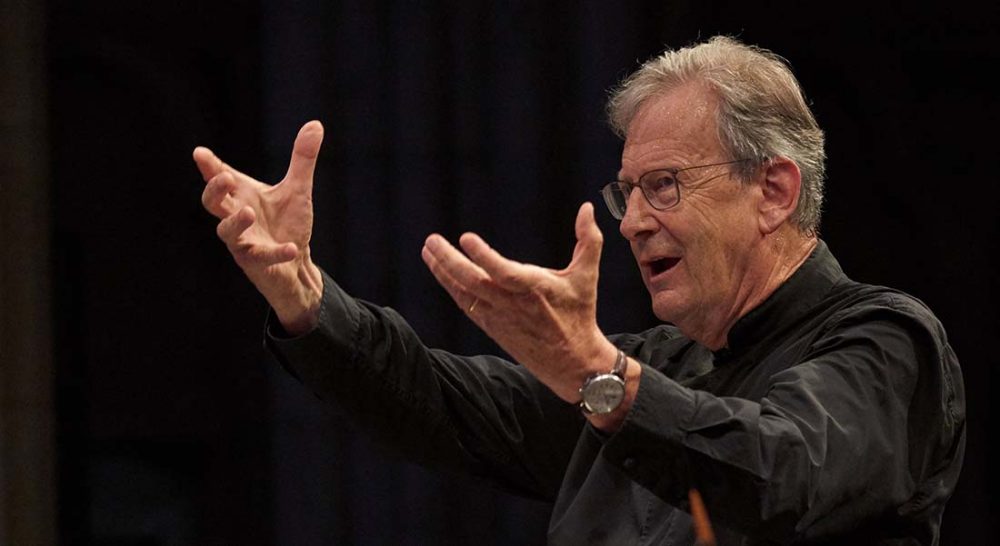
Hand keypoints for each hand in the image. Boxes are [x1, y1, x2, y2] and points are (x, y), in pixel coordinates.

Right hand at [194, 121, 324, 334]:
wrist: (296, 263)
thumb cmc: (287, 224)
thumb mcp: (297, 189)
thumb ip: (302, 159)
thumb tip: (315, 124)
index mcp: (242, 196)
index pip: (220, 177)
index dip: (209, 166)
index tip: (200, 153)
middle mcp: (236, 216)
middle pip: (212, 203)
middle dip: (214, 190)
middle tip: (225, 178)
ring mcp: (242, 241)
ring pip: (226, 232)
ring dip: (235, 221)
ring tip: (248, 212)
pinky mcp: (256, 262)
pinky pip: (261, 257)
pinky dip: (276, 252)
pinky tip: (291, 248)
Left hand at [420, 202, 620, 402]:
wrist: (571, 361)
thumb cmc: (579, 314)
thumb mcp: (587, 276)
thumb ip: (588, 240)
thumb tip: (587, 207)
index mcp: (535, 289)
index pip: (503, 272)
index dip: (483, 256)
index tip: (465, 238)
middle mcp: (511, 303)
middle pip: (473, 282)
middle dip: (449, 260)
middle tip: (431, 240)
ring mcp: (498, 316)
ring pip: (463, 293)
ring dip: (442, 271)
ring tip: (428, 250)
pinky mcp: (490, 325)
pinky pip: (464, 303)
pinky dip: (450, 286)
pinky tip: (439, 270)